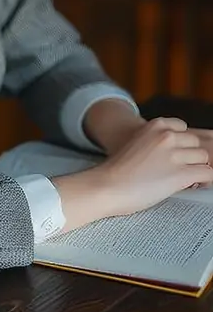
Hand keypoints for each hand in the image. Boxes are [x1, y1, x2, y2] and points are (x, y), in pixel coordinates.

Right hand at [92, 116, 212, 215]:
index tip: (174, 155)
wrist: (107, 186)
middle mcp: (167, 136)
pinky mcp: (180, 174)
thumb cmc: (119, 170)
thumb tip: (176, 153)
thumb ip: (156, 141)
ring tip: (182, 180)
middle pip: (196, 144)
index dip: (181, 144)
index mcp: (155, 125)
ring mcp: (174, 155)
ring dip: (196, 169)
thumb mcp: (137, 142)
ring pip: (203, 158)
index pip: (184, 129)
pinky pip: (207, 174)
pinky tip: (188, 186)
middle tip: (177, 170)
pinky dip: (202, 182)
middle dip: (190, 157)